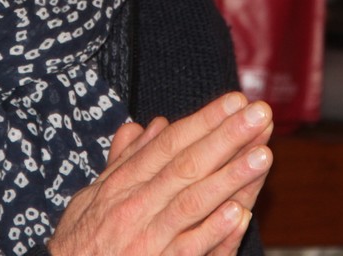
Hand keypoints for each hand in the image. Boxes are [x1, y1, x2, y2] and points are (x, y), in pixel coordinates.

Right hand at [48, 92, 272, 255]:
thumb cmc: (80, 243)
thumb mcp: (91, 195)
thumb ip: (123, 161)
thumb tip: (146, 125)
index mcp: (122, 184)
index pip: (170, 144)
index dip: (204, 121)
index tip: (235, 101)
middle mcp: (135, 206)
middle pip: (186, 165)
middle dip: (226, 137)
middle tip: (258, 114)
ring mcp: (147, 238)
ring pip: (192, 202)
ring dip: (230, 177)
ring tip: (262, 155)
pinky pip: (189, 249)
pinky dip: (213, 232)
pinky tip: (239, 213)